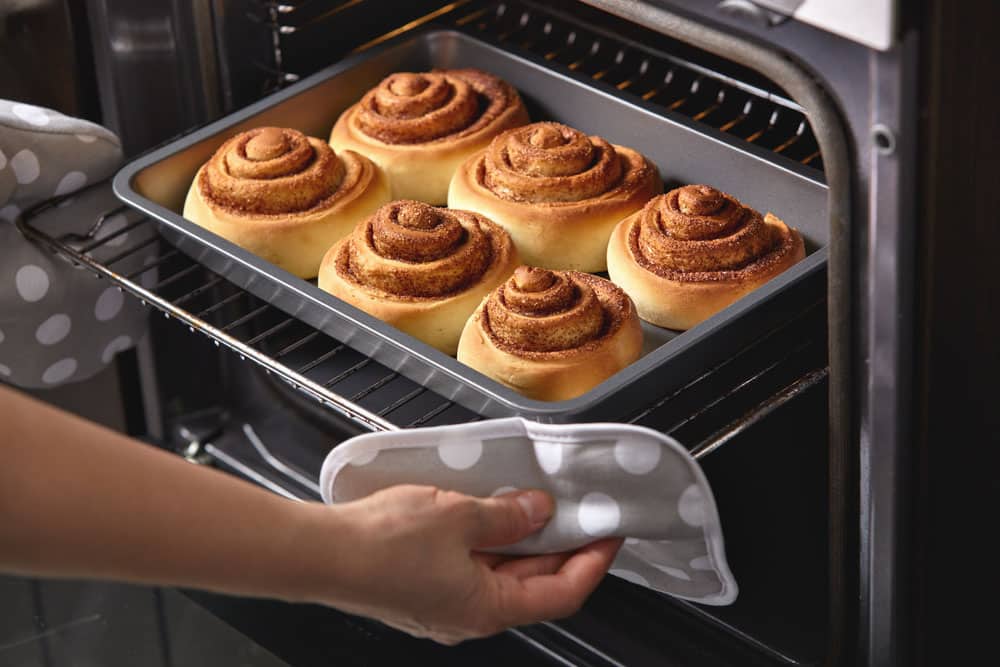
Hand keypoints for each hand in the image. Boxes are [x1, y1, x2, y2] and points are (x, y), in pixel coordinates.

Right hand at [308, 485, 620, 644]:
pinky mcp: (423, 589)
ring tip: (535, 503)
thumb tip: (538, 512)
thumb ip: (506, 515)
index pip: (563, 593)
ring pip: (502, 576)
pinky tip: (489, 512)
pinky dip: (490, 543)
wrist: (319, 554)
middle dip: (561, 547)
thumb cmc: (382, 543)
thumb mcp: (459, 515)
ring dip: (524, 543)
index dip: (594, 562)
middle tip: (579, 509)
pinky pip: (472, 569)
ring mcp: (445, 605)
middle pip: (534, 585)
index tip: (611, 533)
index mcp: (487, 609)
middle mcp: (470, 616)